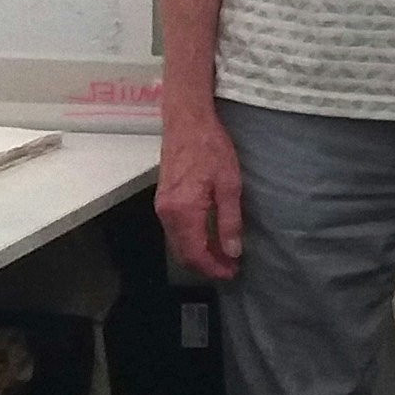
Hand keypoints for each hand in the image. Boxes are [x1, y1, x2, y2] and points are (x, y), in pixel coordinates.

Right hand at [156, 101, 243, 280]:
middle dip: (206, 264)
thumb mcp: (229, 185)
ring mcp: (162, 206)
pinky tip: (208, 237)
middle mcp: (167, 213)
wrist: (187, 123)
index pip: (196, 253)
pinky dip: (191, 239)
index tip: (231, 272)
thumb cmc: (211, 148)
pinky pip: (175, 230)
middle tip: (230, 267)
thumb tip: (233, 251)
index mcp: (183, 211)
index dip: (213, 267)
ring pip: (178, 243)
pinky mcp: (163, 199)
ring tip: (223, 255)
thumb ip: (230, 221)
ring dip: (198, 253)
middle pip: (183, 252)